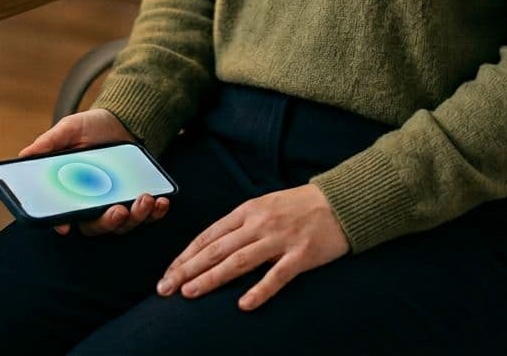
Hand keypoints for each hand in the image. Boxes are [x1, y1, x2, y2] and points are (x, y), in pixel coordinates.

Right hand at [19, 108, 170, 236]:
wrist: (122, 119)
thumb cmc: (90, 127)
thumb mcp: (69, 129)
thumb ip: (50, 142)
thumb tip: (25, 154)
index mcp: (71, 193)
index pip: (62, 215)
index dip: (61, 224)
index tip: (65, 227)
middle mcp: (92, 204)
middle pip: (96, 226)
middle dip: (108, 222)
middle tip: (118, 211)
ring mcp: (116, 203)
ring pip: (123, 224)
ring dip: (136, 217)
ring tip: (145, 200)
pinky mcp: (137, 199)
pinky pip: (147, 215)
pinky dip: (155, 212)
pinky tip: (161, 202)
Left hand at [156, 184, 348, 310]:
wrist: (340, 201)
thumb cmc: (300, 205)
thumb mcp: (266, 205)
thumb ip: (242, 223)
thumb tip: (213, 245)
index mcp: (249, 210)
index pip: (210, 234)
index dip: (187, 254)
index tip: (169, 272)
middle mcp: (261, 223)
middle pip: (218, 249)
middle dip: (188, 269)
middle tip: (166, 287)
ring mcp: (280, 239)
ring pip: (239, 261)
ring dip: (212, 278)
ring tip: (190, 293)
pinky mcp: (301, 254)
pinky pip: (277, 275)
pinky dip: (259, 290)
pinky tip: (243, 305)